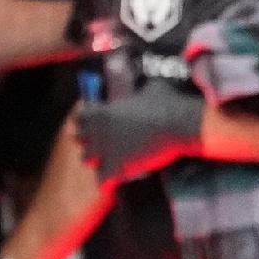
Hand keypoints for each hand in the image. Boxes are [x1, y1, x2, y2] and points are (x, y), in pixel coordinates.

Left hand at [74, 88, 208, 184]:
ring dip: (98, 160)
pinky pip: (102, 179)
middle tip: (105, 142)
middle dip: (90, 141)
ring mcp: (105, 150)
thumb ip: (142, 86)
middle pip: (79, 139)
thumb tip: (150, 78)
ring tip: (111, 161)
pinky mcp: (116, 167)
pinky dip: (109, 181)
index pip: (80, 118)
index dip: (88, 121)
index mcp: (102, 111)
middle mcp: (98, 131)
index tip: (97, 123)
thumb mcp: (153, 87)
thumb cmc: (167, 104)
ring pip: (87, 160)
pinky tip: (118, 179)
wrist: (180, 126)